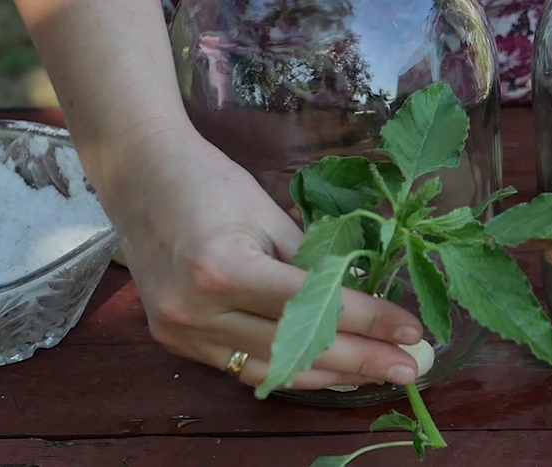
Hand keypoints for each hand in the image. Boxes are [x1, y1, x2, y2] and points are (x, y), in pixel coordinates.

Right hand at [103, 125, 423, 389]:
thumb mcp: (268, 215)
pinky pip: (245, 367)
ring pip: (273, 368)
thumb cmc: (209, 183)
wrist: (138, 177)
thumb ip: (311, 263)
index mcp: (223, 270)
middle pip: (297, 348)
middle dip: (361, 361)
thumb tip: (363, 301)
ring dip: (331, 374)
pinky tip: (331, 370)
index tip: (412, 332)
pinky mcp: (177, 342)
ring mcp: (183, 333)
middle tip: (409, 369)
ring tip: (378, 372)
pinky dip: (291, 369)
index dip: (370, 322)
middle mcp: (198, 312)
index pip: (314, 307)